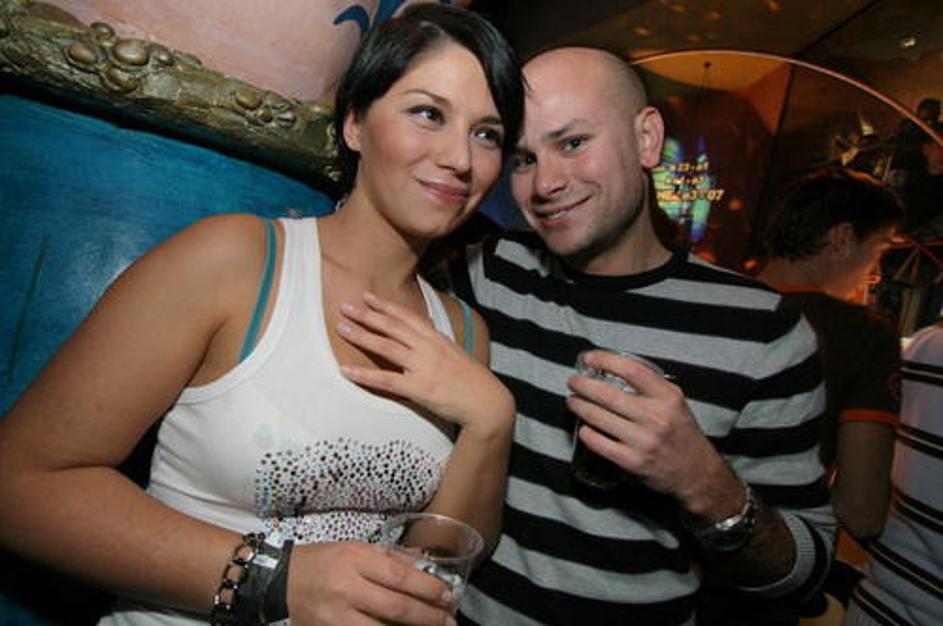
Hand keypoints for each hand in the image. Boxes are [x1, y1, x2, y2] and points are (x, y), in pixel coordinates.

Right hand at [287, 541, 455, 625]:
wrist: (281, 581)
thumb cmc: (323, 562)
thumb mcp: (355, 549)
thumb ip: (389, 556)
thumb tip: (422, 562)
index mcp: (356, 559)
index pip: (400, 576)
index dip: (428, 588)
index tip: (447, 595)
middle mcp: (347, 587)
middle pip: (396, 606)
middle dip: (428, 616)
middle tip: (449, 621)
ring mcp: (337, 614)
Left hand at [336, 292, 513, 435]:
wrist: (488, 402)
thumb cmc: (474, 381)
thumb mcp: (456, 355)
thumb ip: (437, 345)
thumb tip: (423, 338)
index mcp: (437, 339)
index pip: (407, 317)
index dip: (386, 305)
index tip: (368, 296)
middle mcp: (428, 348)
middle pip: (392, 327)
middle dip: (367, 314)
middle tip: (345, 305)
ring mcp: (423, 367)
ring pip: (386, 346)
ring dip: (361, 335)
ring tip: (342, 327)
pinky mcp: (419, 388)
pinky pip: (385, 380)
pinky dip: (364, 374)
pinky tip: (346, 370)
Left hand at [567, 350, 740, 517]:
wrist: (696, 473)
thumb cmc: (681, 433)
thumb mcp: (675, 402)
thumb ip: (651, 385)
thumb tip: (615, 368)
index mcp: (668, 398)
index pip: (632, 370)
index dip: (606, 360)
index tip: (590, 358)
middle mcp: (656, 418)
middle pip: (608, 394)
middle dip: (583, 385)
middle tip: (573, 381)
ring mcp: (643, 441)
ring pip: (599, 418)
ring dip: (580, 406)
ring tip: (572, 401)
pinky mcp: (632, 462)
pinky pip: (600, 443)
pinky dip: (587, 433)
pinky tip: (583, 427)